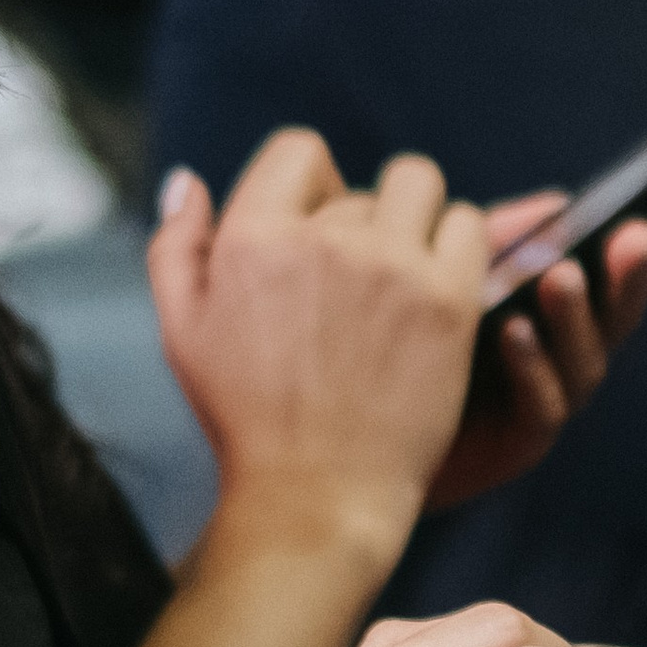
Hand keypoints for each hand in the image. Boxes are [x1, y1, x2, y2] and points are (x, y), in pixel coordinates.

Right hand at [150, 132, 493, 579]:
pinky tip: (444, 286)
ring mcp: (390, 266)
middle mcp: (321, 240)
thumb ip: (176, 245)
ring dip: (418, 219)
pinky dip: (462, 246)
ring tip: (409, 271)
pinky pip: (470, 227)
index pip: (299, 151)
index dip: (312, 185)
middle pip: (363, 183)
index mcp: (251, 238)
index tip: (318, 233)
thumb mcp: (181, 331)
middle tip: (362, 277)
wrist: (315, 495)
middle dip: (363, 219)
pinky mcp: (447, 299)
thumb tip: (189, 179)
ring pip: (423, 187)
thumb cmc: (245, 417)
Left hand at [421, 202, 646, 513]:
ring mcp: (546, 402)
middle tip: (633, 237)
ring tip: (560, 276)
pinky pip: (542, 407)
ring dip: (575, 316)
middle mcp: (562, 358)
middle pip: (615, 319)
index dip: (640, 253)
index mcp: (555, 314)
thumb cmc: (398, 348)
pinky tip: (514, 331)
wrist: (353, 442)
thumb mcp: (448, 278)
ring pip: (585, 363)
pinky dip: (533, 366)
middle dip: (628, 277)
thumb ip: (500, 242)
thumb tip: (558, 201)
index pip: (611, 279)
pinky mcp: (518, 445)